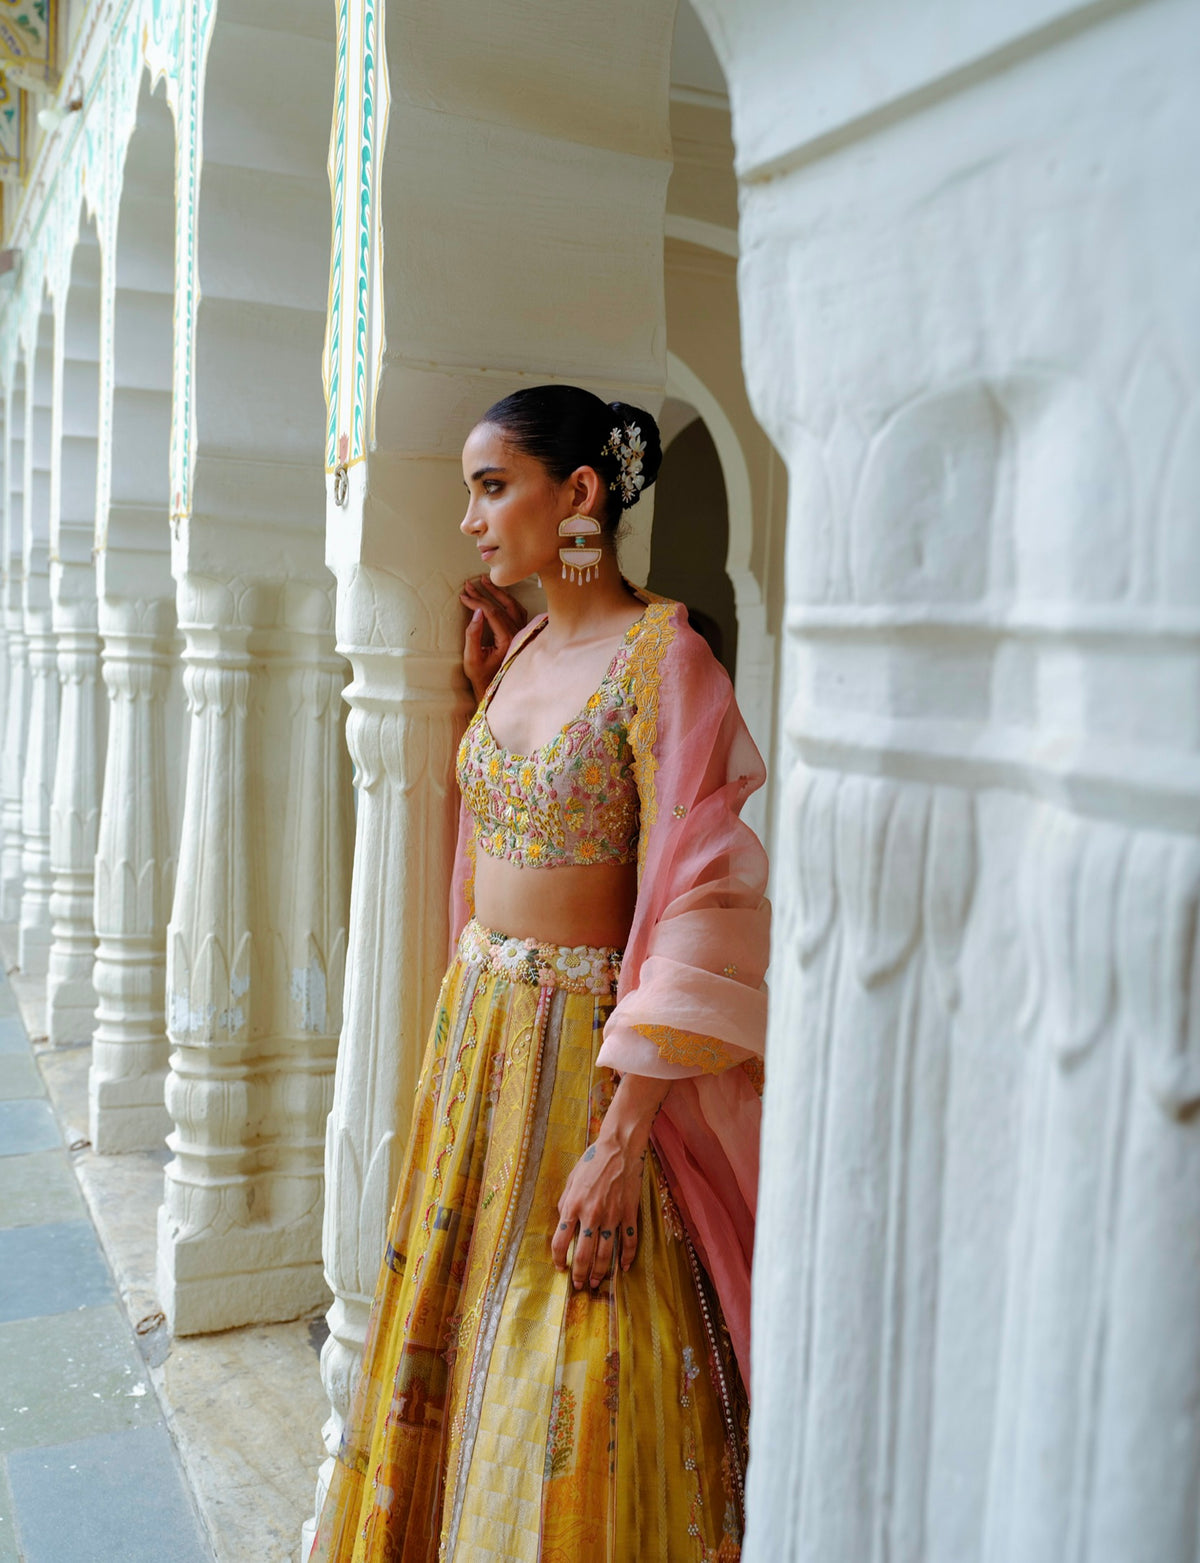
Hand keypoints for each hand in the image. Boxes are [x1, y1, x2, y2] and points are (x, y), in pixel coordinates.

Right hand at [459, 576, 526, 701]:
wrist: (496, 689)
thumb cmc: (482, 677)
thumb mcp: (472, 659)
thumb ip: (473, 635)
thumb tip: (475, 612)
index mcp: (507, 640)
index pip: (492, 613)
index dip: (476, 601)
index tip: (463, 595)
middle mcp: (518, 634)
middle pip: (503, 606)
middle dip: (484, 593)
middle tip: (469, 583)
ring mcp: (521, 633)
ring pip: (513, 605)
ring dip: (498, 592)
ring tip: (484, 581)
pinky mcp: (521, 633)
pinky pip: (517, 611)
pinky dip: (507, 600)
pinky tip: (498, 593)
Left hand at [552, 1134, 644, 1290]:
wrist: (618, 1148)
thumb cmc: (592, 1160)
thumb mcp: (571, 1179)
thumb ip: (565, 1202)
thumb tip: (563, 1221)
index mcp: (573, 1206)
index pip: (560, 1242)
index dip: (558, 1259)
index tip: (560, 1267)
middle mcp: (591, 1215)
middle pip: (584, 1255)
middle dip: (580, 1274)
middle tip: (579, 1285)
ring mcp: (612, 1216)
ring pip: (606, 1253)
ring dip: (601, 1272)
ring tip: (597, 1282)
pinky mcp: (629, 1213)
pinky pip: (629, 1242)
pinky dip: (627, 1257)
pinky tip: (623, 1268)